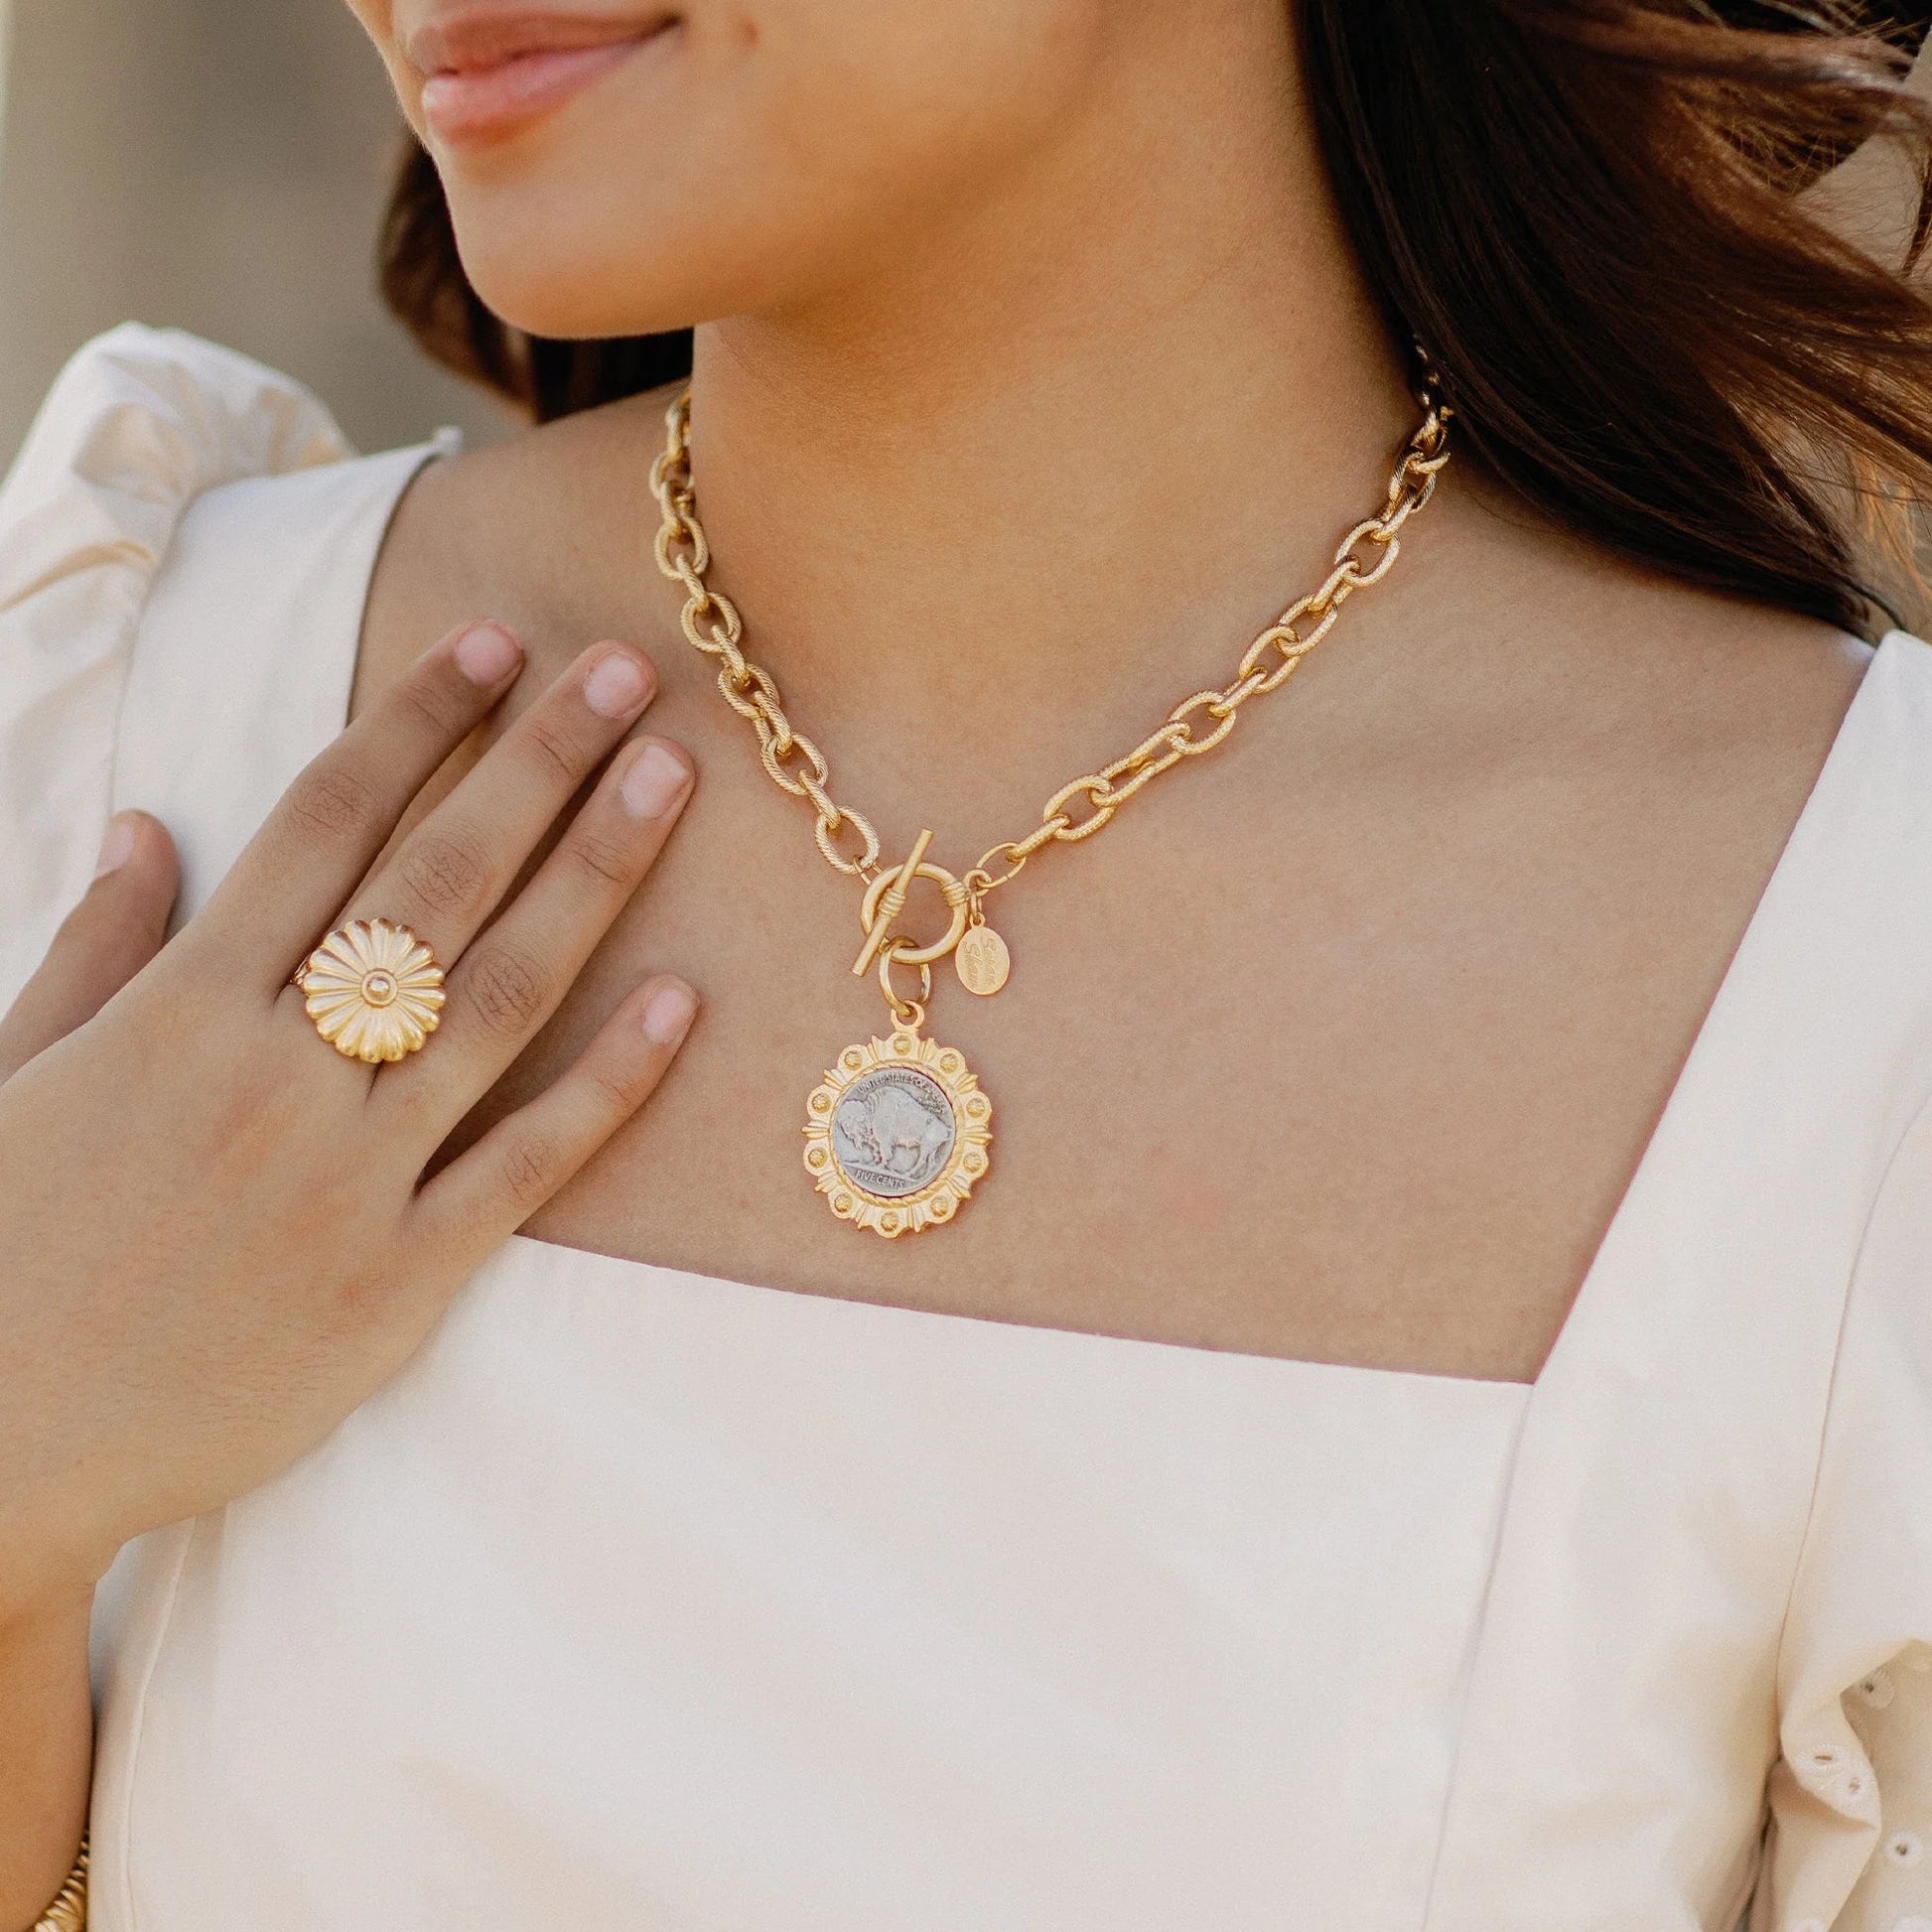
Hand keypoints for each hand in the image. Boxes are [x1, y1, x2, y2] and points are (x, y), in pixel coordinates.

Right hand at [0, 621, 696, 1615]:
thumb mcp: (10, 1078)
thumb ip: (93, 949)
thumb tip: (151, 825)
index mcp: (178, 1009)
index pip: (322, 823)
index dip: (414, 722)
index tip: (490, 645)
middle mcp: (277, 1074)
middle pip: (436, 880)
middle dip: (536, 761)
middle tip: (625, 673)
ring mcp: (350, 1177)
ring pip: (500, 996)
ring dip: (594, 875)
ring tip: (669, 778)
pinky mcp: (399, 1281)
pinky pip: (527, 1163)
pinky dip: (610, 1082)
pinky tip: (683, 1001)